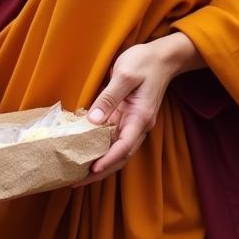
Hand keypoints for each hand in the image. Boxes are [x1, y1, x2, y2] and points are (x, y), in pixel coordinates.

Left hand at [79, 33, 200, 183]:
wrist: (162, 57)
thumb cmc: (144, 62)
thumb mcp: (124, 75)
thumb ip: (108, 98)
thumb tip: (93, 121)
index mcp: (141, 117)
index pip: (124, 146)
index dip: (108, 160)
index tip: (92, 170)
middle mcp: (139, 125)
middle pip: (121, 155)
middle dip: (100, 171)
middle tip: (76, 182)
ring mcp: (134, 122)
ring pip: (118, 150)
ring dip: (100, 163)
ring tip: (78, 173)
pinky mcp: (128, 117)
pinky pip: (114, 137)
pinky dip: (101, 147)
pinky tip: (85, 151)